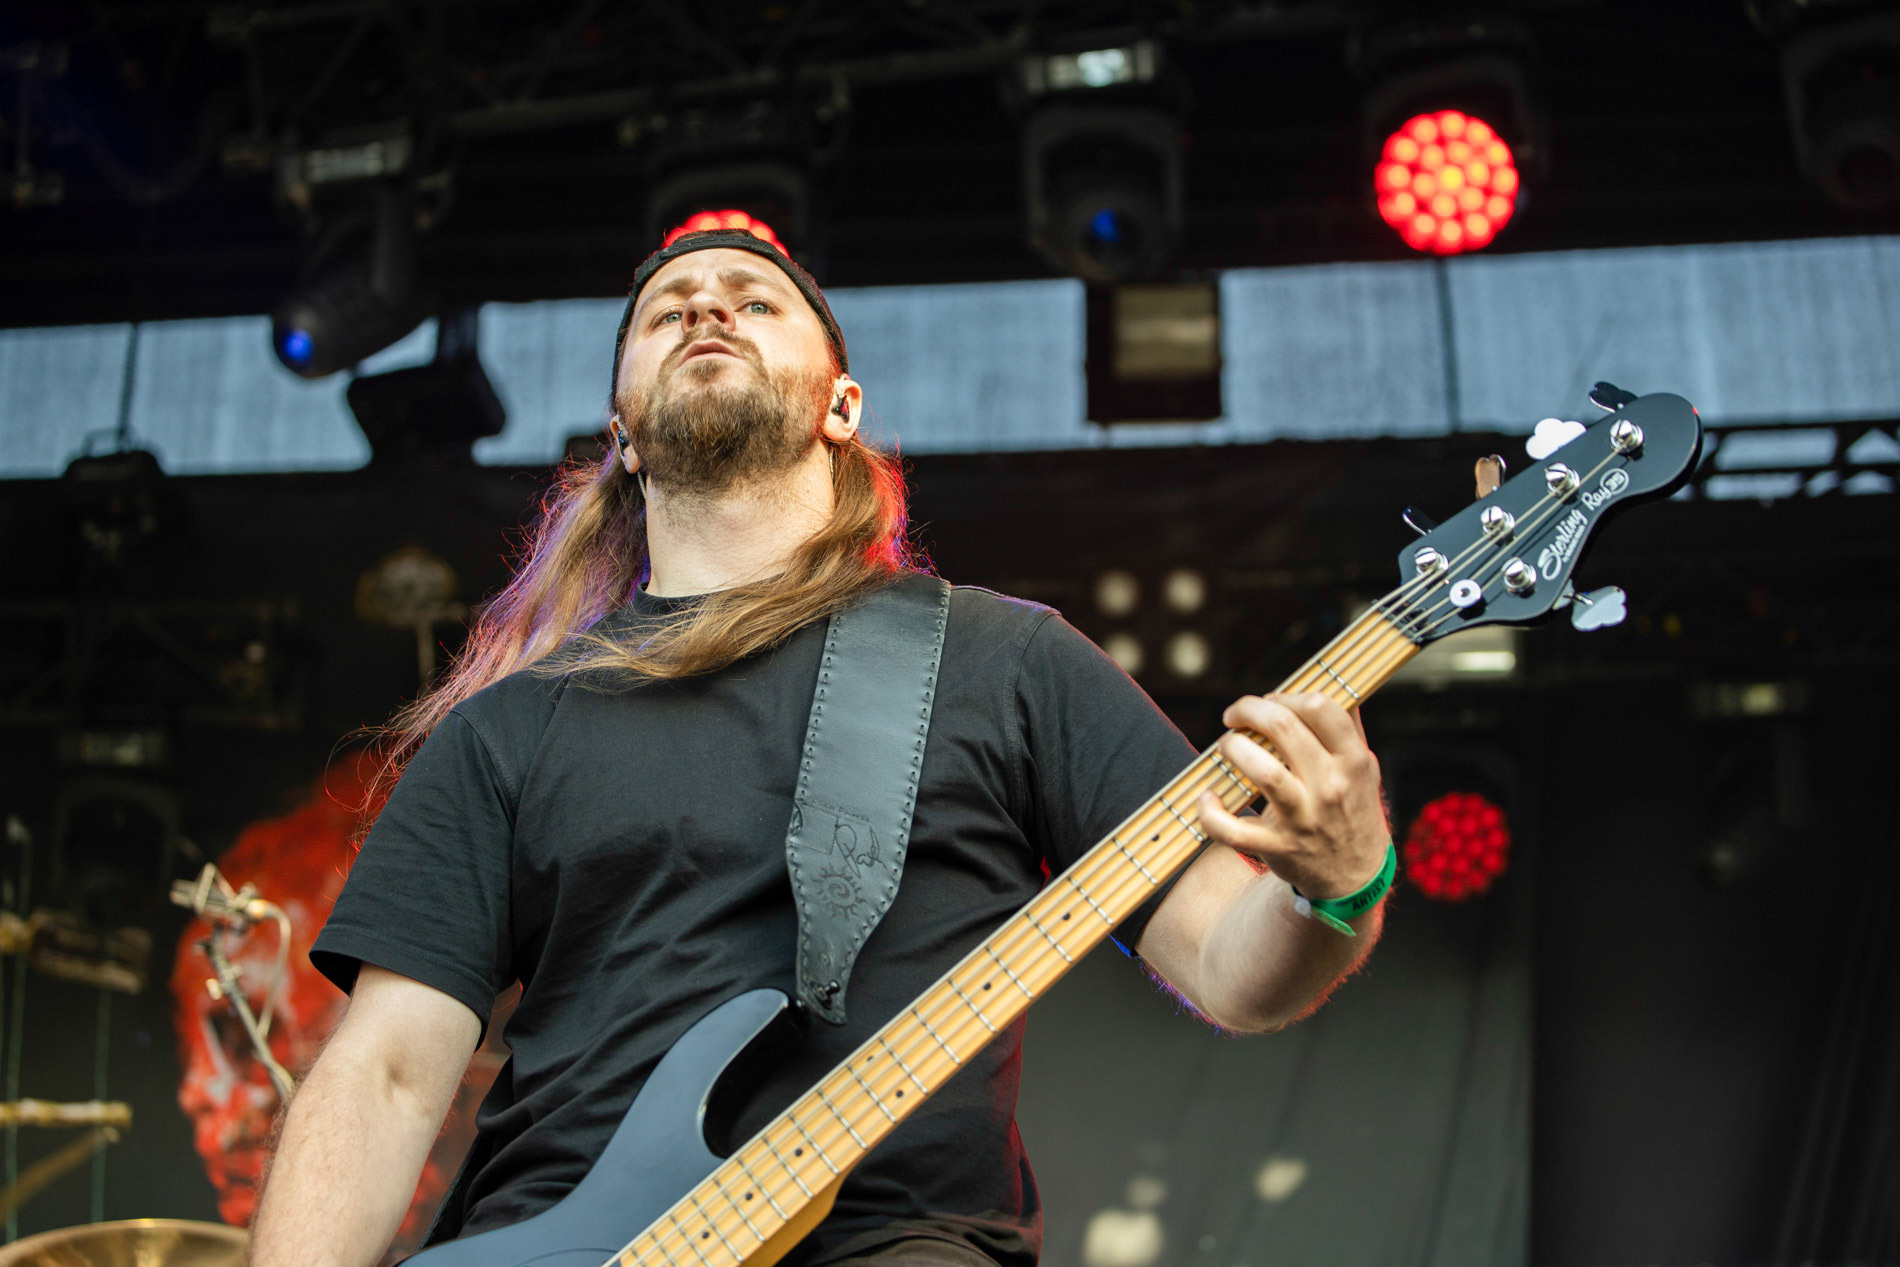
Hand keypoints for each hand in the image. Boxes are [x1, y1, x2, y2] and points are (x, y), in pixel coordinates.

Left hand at [1197, 693, 1388, 900]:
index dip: (1287, 695)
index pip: (1320, 707)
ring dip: (1234, 748)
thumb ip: (1347, 726)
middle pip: (1283, 727)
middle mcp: (1330, 787)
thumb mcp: (1363, 768)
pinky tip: (1208, 798)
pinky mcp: (1276, 847)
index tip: (1271, 701)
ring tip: (1228, 746)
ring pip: (1261, 770)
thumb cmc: (1353, 809)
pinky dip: (1210, 812)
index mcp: (1353, 761)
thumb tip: (1331, 680)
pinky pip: (1232, 829)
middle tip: (1235, 716)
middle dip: (1248, 710)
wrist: (1355, 877)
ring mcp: (1302, 819)